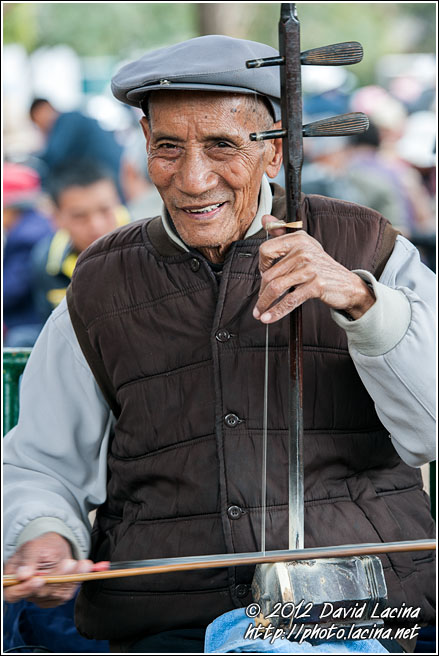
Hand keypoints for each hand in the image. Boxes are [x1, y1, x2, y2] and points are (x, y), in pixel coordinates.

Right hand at [4, 532, 92, 607]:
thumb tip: (23, 575)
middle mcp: (27, 593)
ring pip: (57, 593)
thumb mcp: (32, 547)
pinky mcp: (57, 597)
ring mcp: (42, 598)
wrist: (52, 548)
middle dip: (57, 577)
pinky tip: (86, 567)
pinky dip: (78, 579)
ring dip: (72, 577)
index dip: (25, 589)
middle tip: (69, 562)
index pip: (13, 594)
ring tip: (83, 563)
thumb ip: (28, 560)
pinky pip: (68, 591)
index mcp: (14, 582)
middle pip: (40, 593)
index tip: (39, 579)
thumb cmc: (39, 548)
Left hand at [253, 215, 374, 322]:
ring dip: (264, 304)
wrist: (346, 284)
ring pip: (276, 287)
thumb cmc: (320, 266)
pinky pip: (289, 300)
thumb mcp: (303, 245)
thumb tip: (264, 219)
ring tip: (259, 313)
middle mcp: (304, 251)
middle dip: (262, 291)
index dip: (261, 265)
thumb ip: (282, 232)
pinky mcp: (315, 285)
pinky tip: (268, 318)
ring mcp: (310, 268)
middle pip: (269, 273)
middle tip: (261, 301)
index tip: (265, 275)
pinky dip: (276, 312)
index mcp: (298, 239)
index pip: (265, 250)